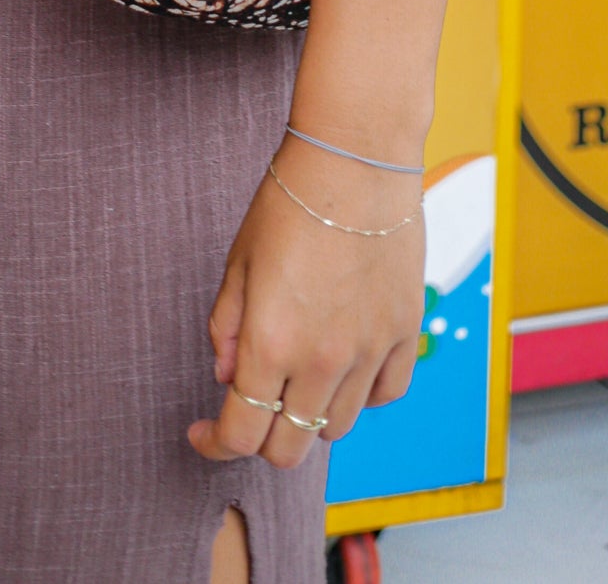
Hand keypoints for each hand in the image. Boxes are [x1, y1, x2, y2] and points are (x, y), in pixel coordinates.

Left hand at [188, 147, 424, 470]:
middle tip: (250, 407)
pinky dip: (361, 394)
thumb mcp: (239, 260)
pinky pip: (384, 395)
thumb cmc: (290, 199)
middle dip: (260, 440)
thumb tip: (229, 377)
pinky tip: (343, 364)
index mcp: (271, 343)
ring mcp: (368, 351)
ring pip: (337, 429)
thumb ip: (228, 327)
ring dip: (310, 416)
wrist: (356, 158)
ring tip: (297, 375)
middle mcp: (321, 360)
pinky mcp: (404, 333)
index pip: (240, 434)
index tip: (203, 431)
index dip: (214, 443)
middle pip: (289, 449)